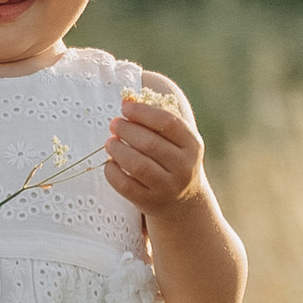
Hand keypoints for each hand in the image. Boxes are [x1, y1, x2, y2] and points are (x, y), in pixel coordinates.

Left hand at [106, 93, 204, 214]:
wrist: (183, 200)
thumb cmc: (173, 158)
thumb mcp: (174, 139)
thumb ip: (154, 118)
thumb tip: (127, 99)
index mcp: (193, 145)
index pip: (167, 123)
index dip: (143, 112)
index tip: (125, 108)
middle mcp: (184, 167)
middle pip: (150, 144)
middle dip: (126, 130)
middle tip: (113, 124)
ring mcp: (168, 187)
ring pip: (138, 166)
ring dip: (118, 150)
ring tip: (109, 143)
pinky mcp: (150, 202)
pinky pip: (126, 186)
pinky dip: (113, 172)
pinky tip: (110, 163)